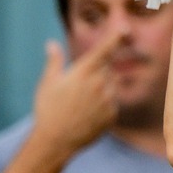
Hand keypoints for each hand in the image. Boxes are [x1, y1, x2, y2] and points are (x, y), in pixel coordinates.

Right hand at [28, 31, 122, 156]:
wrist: (55, 142)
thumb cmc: (48, 110)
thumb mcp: (47, 83)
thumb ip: (54, 61)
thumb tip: (51, 44)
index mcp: (84, 72)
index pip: (104, 50)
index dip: (115, 38)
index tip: (125, 29)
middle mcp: (99, 84)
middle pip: (107, 69)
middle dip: (97, 73)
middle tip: (77, 88)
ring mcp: (108, 100)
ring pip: (111, 87)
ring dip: (101, 89)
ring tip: (80, 104)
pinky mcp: (112, 115)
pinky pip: (112, 104)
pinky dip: (103, 105)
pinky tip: (86, 115)